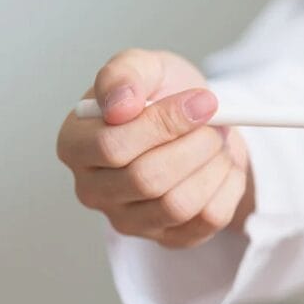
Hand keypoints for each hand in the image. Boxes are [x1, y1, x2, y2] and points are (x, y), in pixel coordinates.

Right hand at [57, 49, 253, 247]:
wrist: (198, 122)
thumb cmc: (161, 95)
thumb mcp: (144, 66)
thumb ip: (125, 73)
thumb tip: (121, 105)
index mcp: (75, 145)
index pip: (112, 146)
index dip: (164, 124)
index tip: (202, 102)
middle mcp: (93, 190)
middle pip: (146, 180)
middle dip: (194, 146)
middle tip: (216, 123)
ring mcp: (130, 220)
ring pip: (178, 205)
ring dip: (212, 167)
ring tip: (218, 142)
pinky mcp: (170, 237)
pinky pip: (208, 220)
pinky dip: (228, 187)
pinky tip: (223, 165)